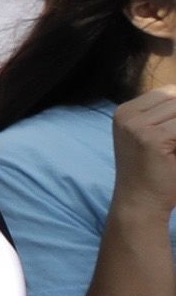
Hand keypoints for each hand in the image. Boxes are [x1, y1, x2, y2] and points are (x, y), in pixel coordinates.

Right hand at [114, 88, 175, 203]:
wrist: (139, 203)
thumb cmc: (152, 173)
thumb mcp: (153, 138)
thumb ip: (168, 118)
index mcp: (125, 111)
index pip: (168, 92)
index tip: (174, 136)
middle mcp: (127, 115)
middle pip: (175, 99)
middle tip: (174, 145)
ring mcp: (137, 126)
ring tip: (174, 150)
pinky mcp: (152, 139)